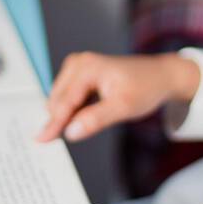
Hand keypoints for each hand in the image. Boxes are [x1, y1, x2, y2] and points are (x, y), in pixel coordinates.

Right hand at [35, 51, 200, 142]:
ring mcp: (79, 66)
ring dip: (64, 114)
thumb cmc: (145, 88)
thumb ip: (95, 120)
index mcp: (88, 67)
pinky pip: (68, 95)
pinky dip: (71, 109)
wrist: (160, 76)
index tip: (41, 140)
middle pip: (58, 99)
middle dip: (58, 119)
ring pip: (61, 98)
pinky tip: (79, 119)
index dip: (53, 123)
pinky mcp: (82, 74)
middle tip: (57, 140)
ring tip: (75, 126)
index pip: (65, 101)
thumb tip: (71, 132)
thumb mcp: (123, 108)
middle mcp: (79, 63)